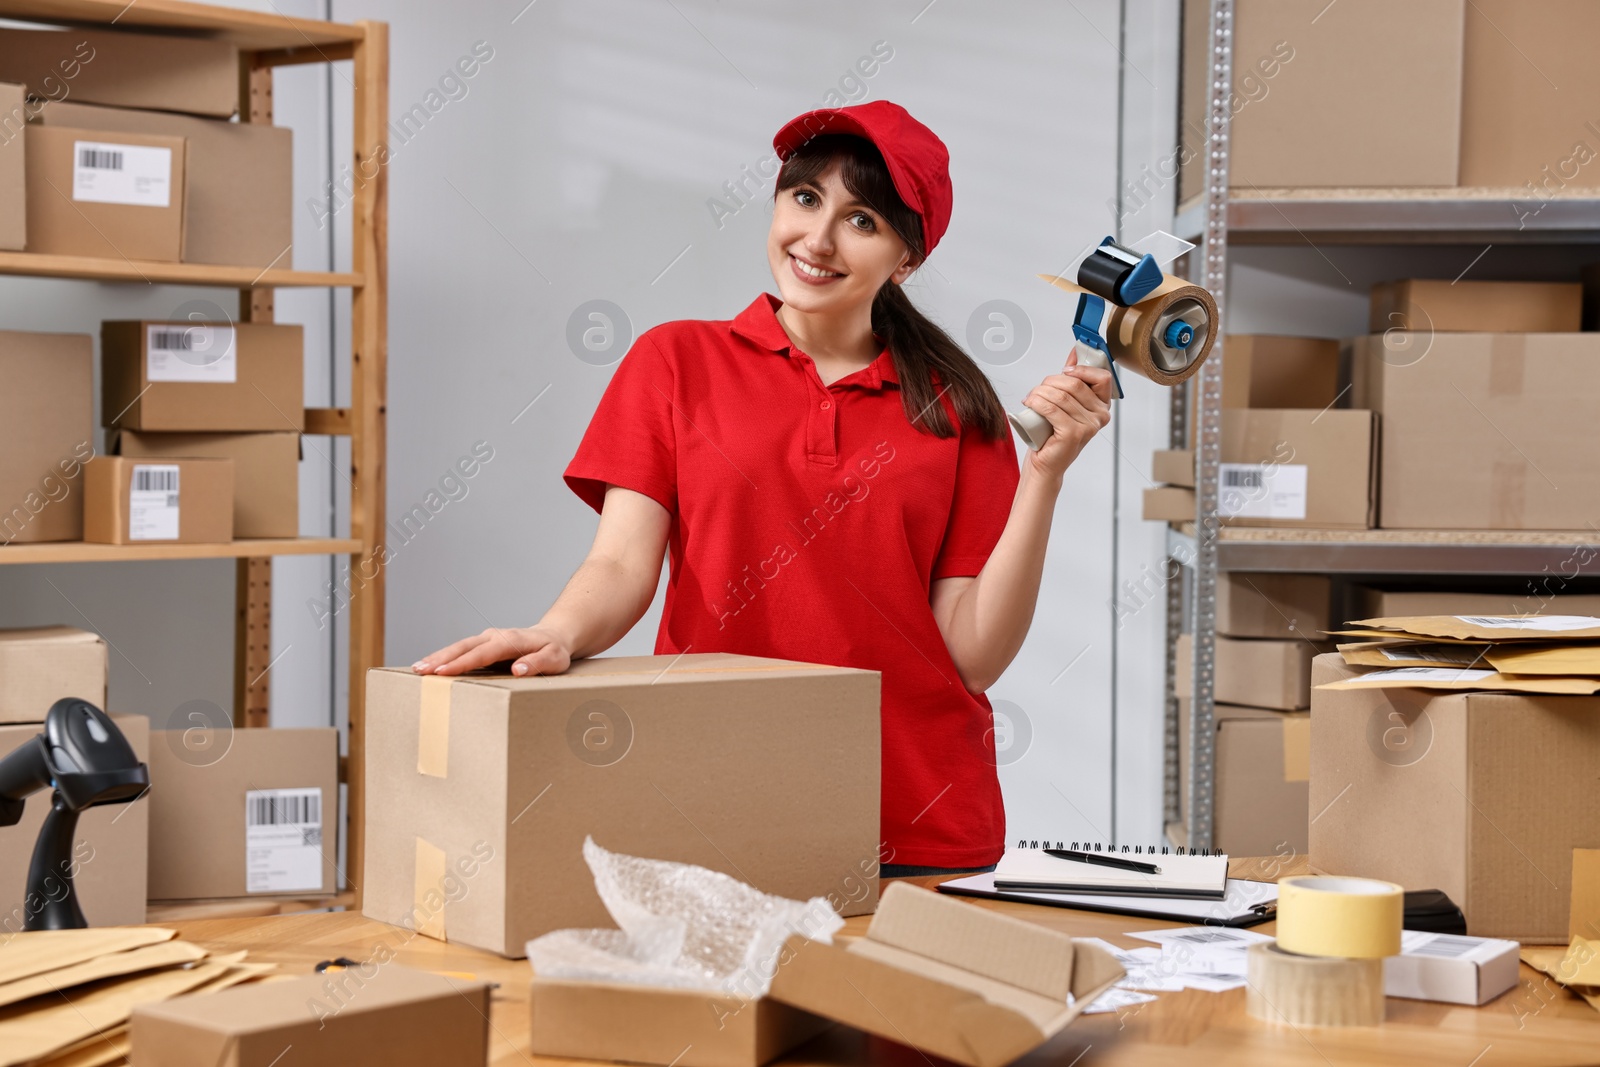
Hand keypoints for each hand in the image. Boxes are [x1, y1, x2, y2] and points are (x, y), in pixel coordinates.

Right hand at [412, 625, 572, 676]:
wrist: (554, 637)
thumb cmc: (555, 651)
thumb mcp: (555, 659)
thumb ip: (539, 663)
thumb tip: (518, 669)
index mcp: (510, 640)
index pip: (482, 653)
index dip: (462, 663)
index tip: (442, 671)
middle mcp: (495, 636)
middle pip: (463, 646)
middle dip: (440, 657)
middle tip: (419, 669)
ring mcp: (487, 639)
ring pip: (459, 647)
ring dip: (437, 656)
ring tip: (416, 668)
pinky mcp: (483, 645)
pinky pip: (461, 651)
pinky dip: (444, 657)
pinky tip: (429, 667)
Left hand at [1017, 346, 1113, 478]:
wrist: (1046, 463)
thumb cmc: (1054, 434)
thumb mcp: (1066, 403)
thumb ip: (1073, 378)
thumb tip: (1075, 353)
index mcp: (1102, 406)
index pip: (1102, 377)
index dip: (1081, 369)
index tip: (1065, 371)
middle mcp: (1100, 416)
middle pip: (1075, 384)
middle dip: (1051, 381)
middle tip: (1038, 389)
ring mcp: (1089, 426)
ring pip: (1061, 395)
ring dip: (1040, 392)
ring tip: (1031, 398)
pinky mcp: (1073, 433)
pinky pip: (1051, 408)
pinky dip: (1036, 402)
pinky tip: (1030, 403)